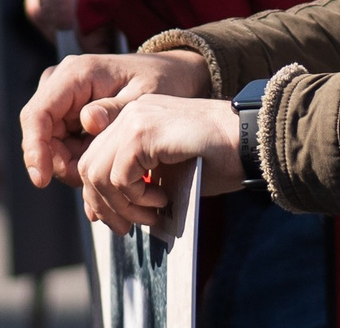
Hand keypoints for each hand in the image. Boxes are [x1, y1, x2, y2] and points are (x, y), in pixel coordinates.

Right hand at [20, 50, 209, 188]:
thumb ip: (116, 109)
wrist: (169, 75)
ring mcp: (62, 98)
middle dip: (62, 164)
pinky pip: (62, 144)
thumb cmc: (160, 81)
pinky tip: (104, 161)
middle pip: (42, 135)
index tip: (42, 181)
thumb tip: (87, 121)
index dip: (34, 150)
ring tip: (109, 164)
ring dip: (73, 163)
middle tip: (94, 181)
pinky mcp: (67, 112)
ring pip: (50, 144)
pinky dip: (79, 158)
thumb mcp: (145, 95)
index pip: (37, 115)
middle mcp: (60, 83)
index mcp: (75, 74)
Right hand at [22, 0, 125, 34]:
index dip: (63, 4)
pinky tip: (69, 34)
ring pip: (37, 7)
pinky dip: (50, 25)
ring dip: (57, 29)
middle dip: (66, 24)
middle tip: (91, 46)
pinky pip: (34, 8)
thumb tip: (121, 25)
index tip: (75, 27)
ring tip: (82, 43)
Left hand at [75, 94, 241, 227]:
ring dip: (122, 205)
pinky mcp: (144, 131)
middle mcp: (128, 113)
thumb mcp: (167, 173)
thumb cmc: (217, 158)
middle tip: (130, 227)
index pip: (93, 159)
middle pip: (88, 167)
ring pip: (98, 173)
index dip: (97, 196)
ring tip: (152, 214)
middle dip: (104, 205)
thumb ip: (136, 183)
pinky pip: (120, 176)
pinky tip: (162, 199)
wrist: (250, 140)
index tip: (116, 221)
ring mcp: (134, 118)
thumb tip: (102, 212)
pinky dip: (136, 197)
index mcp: (132, 118)